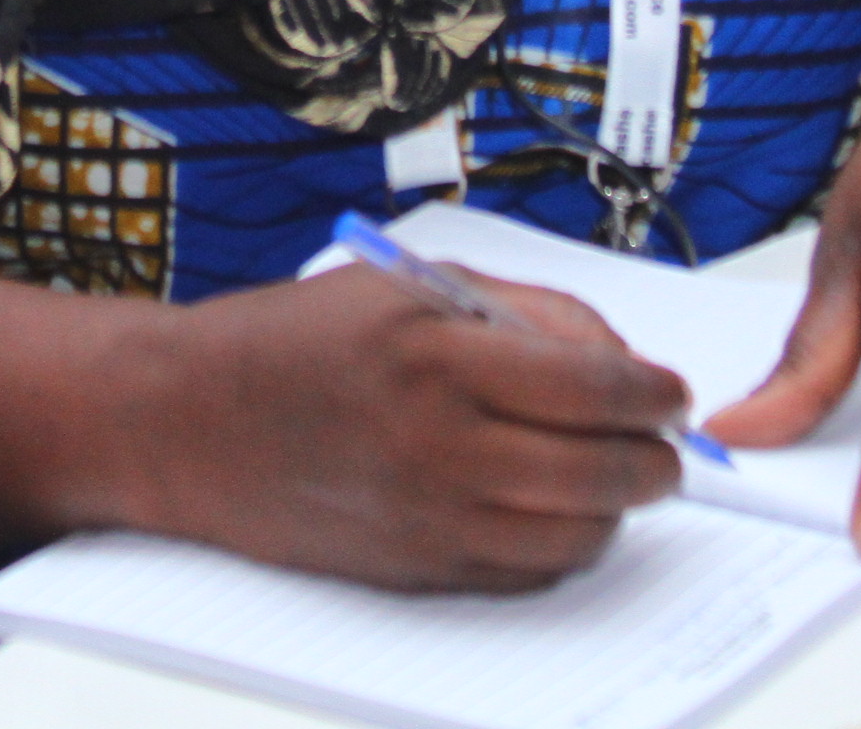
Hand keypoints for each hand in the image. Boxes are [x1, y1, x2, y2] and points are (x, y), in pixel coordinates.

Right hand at [128, 262, 689, 592]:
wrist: (188, 422)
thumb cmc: (292, 343)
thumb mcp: (406, 287)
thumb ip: (520, 312)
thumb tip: (617, 355)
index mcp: (440, 356)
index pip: (597, 384)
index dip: (655, 391)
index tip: (671, 392)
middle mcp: (441, 443)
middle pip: (605, 470)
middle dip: (657, 458)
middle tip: (664, 441)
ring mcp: (431, 516)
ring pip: (578, 534)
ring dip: (617, 508)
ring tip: (615, 476)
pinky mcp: (417, 568)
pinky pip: (527, 573)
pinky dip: (561, 546)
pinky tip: (554, 510)